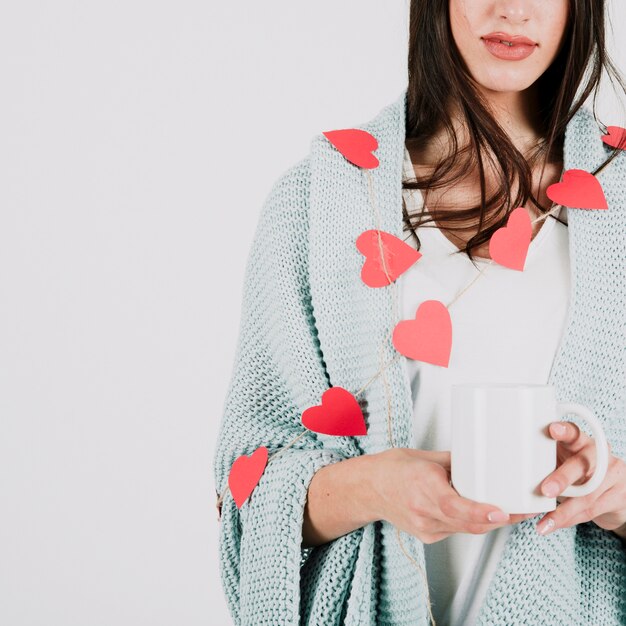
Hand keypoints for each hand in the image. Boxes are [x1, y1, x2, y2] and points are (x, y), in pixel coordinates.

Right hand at [370, 448, 538, 543]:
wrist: (368, 488)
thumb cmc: (393, 469)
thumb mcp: (427, 457)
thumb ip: (457, 461)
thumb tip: (484, 458)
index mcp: (423, 487)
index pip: (455, 506)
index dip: (481, 512)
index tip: (502, 511)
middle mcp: (424, 511)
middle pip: (469, 523)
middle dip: (501, 518)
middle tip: (525, 508)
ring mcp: (425, 527)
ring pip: (467, 529)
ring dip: (491, 521)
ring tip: (514, 510)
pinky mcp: (427, 536)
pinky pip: (457, 531)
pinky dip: (472, 523)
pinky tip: (484, 513)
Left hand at [535, 421, 625, 537]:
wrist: (613, 491)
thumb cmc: (577, 470)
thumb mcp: (563, 459)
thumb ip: (545, 460)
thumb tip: (510, 473)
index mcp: (581, 441)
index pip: (574, 432)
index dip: (565, 431)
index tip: (552, 429)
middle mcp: (598, 455)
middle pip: (581, 465)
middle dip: (562, 479)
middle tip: (545, 490)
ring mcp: (612, 475)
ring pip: (587, 494)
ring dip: (563, 511)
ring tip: (545, 523)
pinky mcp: (619, 496)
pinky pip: (591, 510)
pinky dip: (570, 519)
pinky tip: (555, 525)